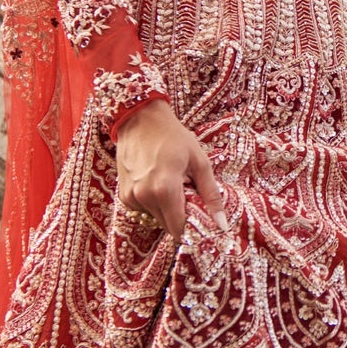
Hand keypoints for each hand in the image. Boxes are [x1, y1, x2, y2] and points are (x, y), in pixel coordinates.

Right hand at [114, 100, 226, 240]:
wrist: (139, 119)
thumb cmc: (173, 136)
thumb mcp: (199, 162)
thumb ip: (211, 194)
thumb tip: (222, 224)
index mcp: (165, 189)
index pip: (179, 228)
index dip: (192, 228)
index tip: (200, 221)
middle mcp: (144, 196)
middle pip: (168, 226)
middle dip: (181, 216)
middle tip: (188, 194)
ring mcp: (131, 197)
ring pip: (156, 217)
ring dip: (167, 208)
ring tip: (171, 182)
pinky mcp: (124, 195)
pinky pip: (144, 209)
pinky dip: (153, 201)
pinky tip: (156, 181)